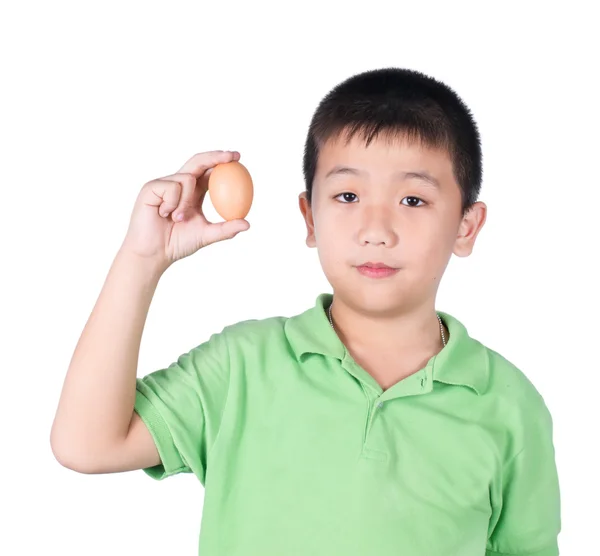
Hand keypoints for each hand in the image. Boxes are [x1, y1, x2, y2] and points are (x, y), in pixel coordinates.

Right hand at [121, 150, 249, 269]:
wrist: (153, 253)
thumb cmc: (176, 244)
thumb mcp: (206, 235)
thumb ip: (225, 229)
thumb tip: (247, 224)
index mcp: (193, 193)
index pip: (209, 172)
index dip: (222, 162)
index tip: (238, 158)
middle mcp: (179, 185)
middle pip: (198, 162)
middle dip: (215, 156)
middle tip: (231, 156)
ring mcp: (164, 185)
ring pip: (187, 178)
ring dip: (187, 200)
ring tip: (178, 218)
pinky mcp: (151, 187)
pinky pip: (172, 186)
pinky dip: (173, 202)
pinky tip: (163, 214)